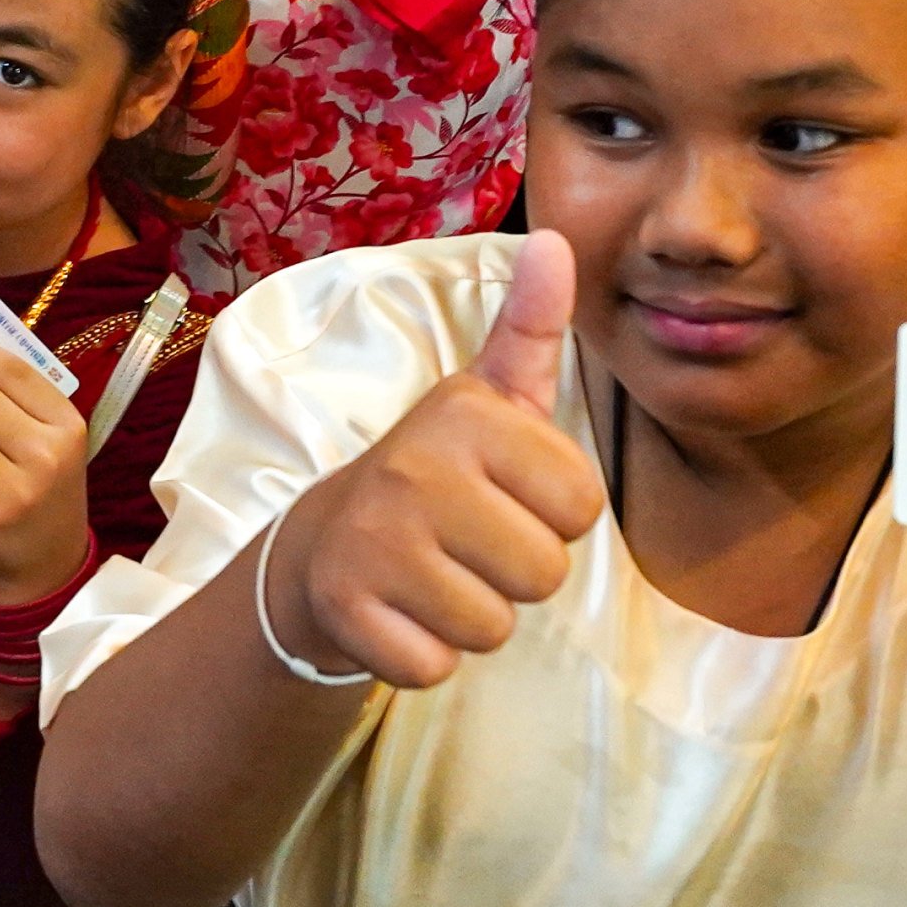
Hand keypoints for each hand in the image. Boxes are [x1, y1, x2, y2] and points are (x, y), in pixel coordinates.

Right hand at [267, 229, 604, 687]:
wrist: (322, 547)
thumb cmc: (436, 475)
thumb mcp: (489, 398)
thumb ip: (532, 327)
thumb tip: (555, 239)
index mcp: (467, 414)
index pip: (584, 504)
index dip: (553, 513)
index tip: (502, 494)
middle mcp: (416, 468)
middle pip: (545, 572)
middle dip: (516, 572)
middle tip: (466, 542)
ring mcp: (375, 540)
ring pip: (494, 626)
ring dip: (472, 616)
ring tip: (434, 575)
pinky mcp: (346, 609)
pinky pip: (435, 666)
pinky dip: (423, 654)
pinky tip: (399, 613)